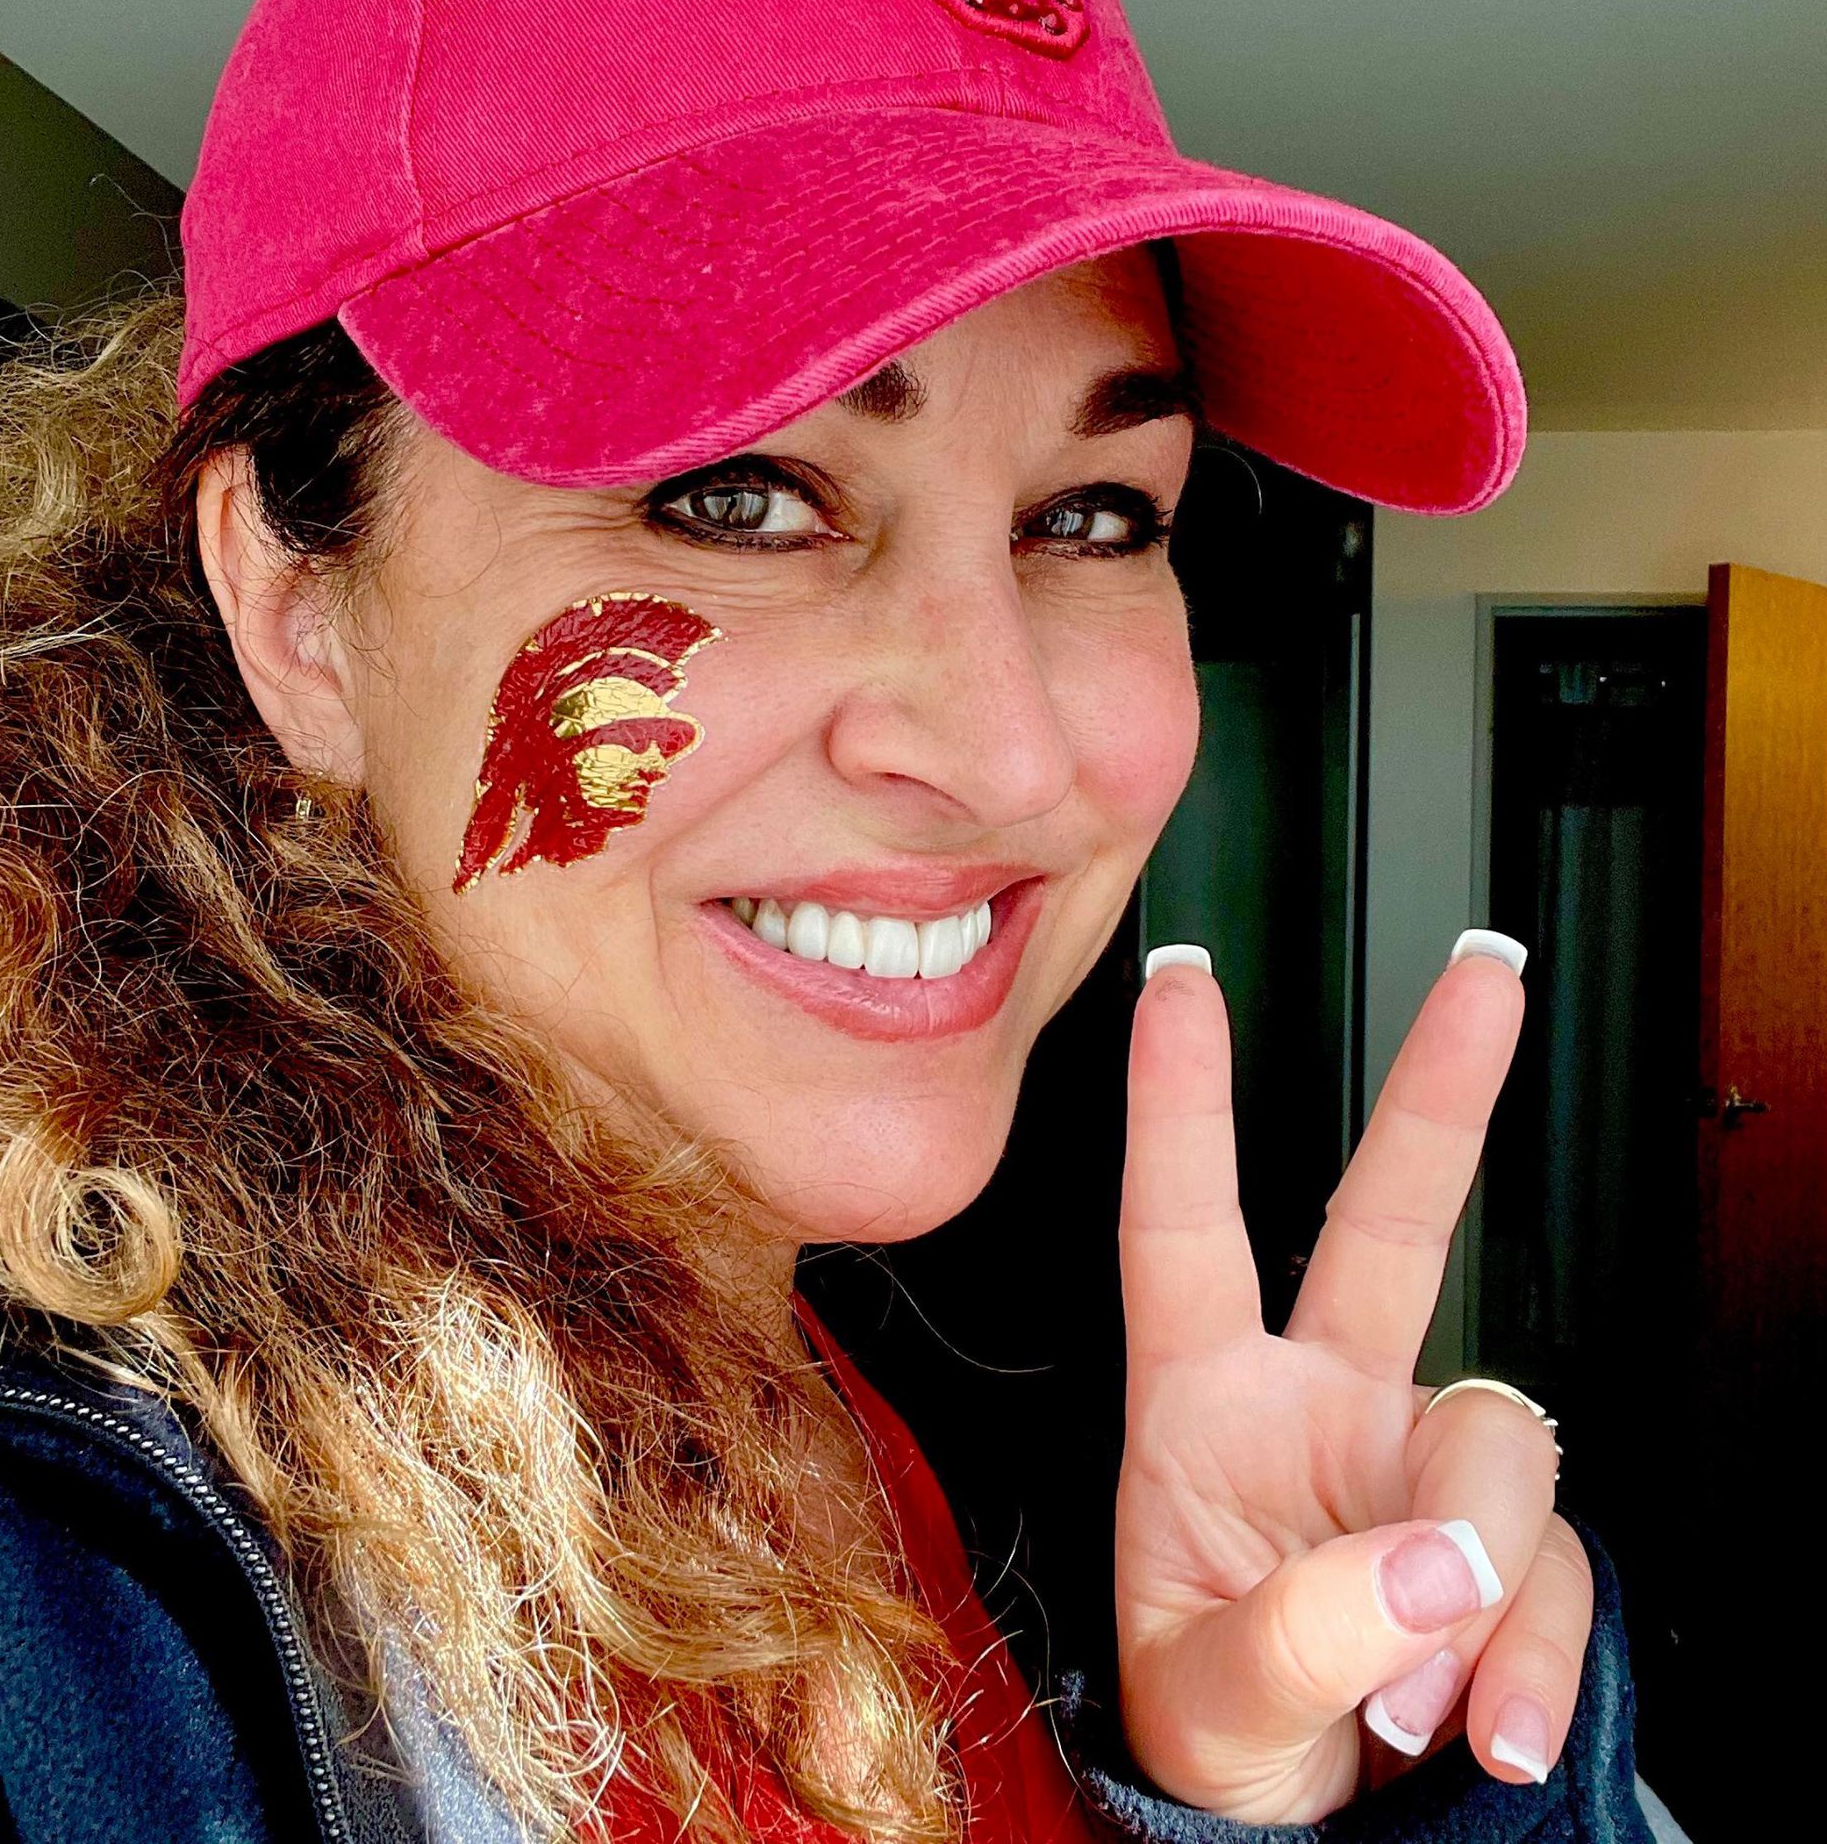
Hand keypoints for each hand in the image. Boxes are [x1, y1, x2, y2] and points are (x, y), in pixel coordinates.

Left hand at [1113, 940, 1585, 1822]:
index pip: (1182, 1226)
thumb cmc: (1214, 1740)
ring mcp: (1421, 1469)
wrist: (1300, 1840)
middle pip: (1389, 1220)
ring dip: (1474, 1572)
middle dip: (1439, 1093)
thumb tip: (1428, 1562)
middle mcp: (1321, 1405)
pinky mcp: (1508, 1549)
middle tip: (1487, 978)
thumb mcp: (1202, 1704)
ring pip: (1498, 1435)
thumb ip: (1298, 1636)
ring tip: (1417, 1701)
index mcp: (1202, 1404)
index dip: (1179, 1102)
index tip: (1180, 983)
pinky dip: (1534, 1659)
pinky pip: (1556, 1569)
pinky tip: (1490, 1727)